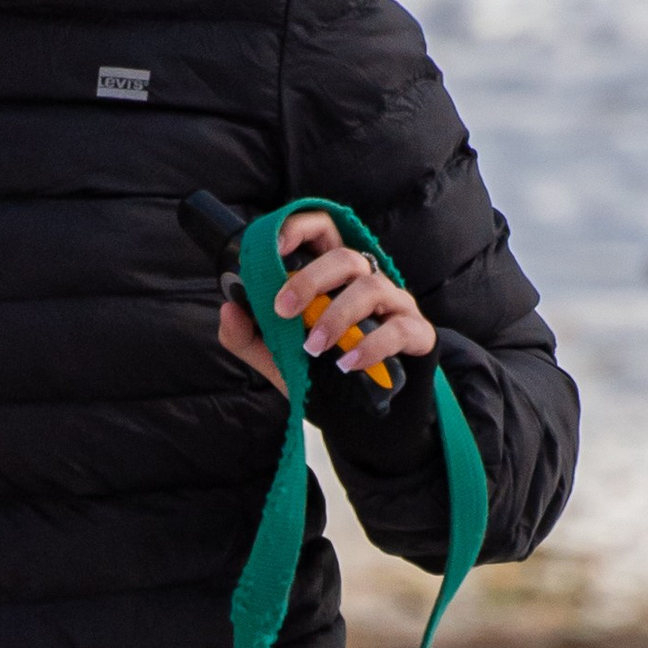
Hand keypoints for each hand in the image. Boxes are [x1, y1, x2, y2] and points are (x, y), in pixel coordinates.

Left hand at [217, 207, 433, 396]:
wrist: (366, 418)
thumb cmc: (324, 374)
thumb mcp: (278, 358)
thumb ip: (248, 336)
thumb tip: (229, 308)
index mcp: (334, 278)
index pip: (322, 231)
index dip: (298, 229)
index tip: (272, 250)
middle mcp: (366, 281)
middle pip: (344, 256)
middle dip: (310, 279)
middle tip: (283, 311)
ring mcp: (395, 305)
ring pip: (370, 287)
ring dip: (336, 316)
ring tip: (313, 348)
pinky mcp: (417, 334)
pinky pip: (399, 329)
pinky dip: (371, 345)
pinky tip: (347, 364)